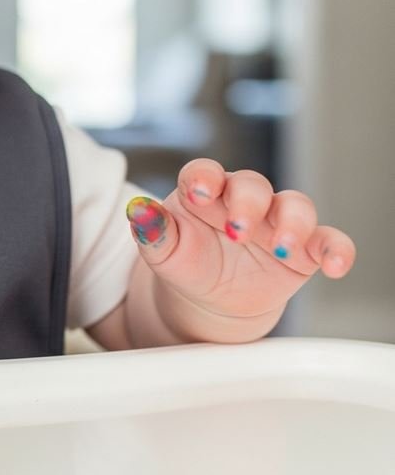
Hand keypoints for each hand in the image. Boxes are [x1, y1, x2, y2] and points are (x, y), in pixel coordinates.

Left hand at [125, 159, 355, 319]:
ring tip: (279, 247)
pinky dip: (337, 250)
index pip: (204, 172)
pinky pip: (328, 241)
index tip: (200, 192)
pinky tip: (335, 266)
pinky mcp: (304, 249)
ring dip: (292, 224)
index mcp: (204, 193)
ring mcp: (276, 221)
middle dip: (248, 203)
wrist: (208, 301)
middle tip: (237, 230)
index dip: (204, 177)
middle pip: (252, 185)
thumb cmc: (185, 265)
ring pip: (295, 206)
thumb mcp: (162, 252)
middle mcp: (243, 200)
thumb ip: (152, 230)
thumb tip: (137, 211)